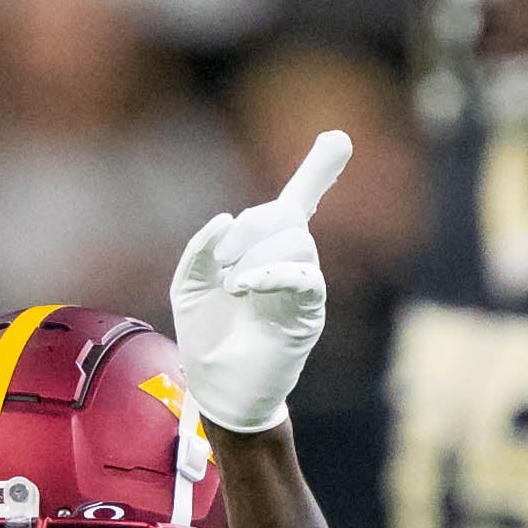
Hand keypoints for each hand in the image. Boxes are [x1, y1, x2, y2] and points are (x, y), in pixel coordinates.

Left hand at [168, 128, 347, 435]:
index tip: (339, 139)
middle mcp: (290, 262)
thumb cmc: (207, 337)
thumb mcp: (189, 283)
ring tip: (233, 286)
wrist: (219, 388)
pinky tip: (245, 286)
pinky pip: (304, 277)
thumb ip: (202, 248)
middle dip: (251, 226)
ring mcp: (302, 286)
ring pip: (296, 241)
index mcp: (264, 249)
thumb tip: (225, 219)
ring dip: (255, 254)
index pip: (298, 202)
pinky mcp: (308, 312)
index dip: (318, 171)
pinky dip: (271, 273)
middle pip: (286, 215)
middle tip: (223, 261)